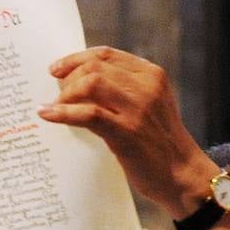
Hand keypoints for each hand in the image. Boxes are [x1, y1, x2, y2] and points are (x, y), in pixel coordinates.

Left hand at [37, 47, 219, 218]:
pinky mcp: (127, 131)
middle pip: (94, 67)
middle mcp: (147, 86)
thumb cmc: (158, 142)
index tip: (56, 70)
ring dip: (65, 94)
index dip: (76, 59)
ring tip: (54, 107)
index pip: (105, 54)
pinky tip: (47, 114)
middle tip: (56, 95)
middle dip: (68, 79)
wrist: (181, 174)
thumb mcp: (147, 106)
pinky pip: (88, 114)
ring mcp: (138, 108)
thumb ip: (123, 90)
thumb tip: (78, 83)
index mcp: (151, 74)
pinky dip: (62, 112)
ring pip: (90, 83)